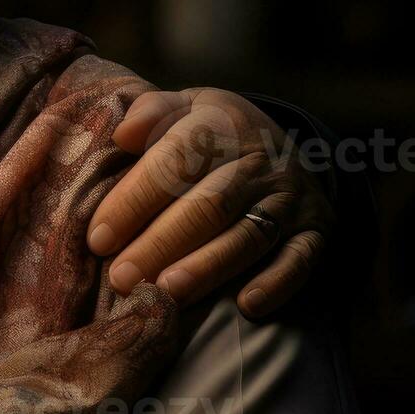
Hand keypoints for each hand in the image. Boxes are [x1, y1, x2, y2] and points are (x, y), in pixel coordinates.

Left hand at [88, 88, 333, 317]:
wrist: (286, 142)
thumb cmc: (210, 133)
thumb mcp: (183, 107)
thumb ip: (151, 112)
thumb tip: (124, 133)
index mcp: (221, 124)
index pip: (174, 163)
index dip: (134, 201)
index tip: (98, 239)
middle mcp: (260, 161)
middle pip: (208, 206)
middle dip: (160, 244)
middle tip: (122, 279)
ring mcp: (290, 197)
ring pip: (248, 236)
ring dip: (206, 269)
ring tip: (166, 293)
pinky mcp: (316, 228)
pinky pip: (301, 259)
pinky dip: (276, 283)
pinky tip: (246, 306)